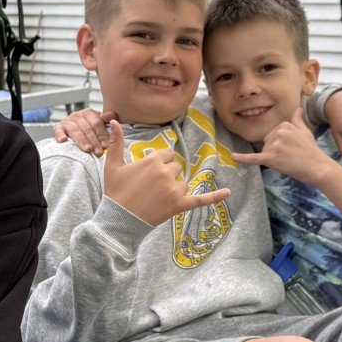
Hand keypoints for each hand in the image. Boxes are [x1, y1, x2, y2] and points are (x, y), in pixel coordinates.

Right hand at [52, 107, 114, 155]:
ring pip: (75, 130)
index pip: (97, 123)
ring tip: (88, 149)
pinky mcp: (58, 127)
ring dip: (82, 141)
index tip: (105, 145)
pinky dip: (60, 135)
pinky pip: (58, 130)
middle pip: (87, 128)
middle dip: (94, 141)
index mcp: (89, 113)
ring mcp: (67, 121)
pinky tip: (63, 140)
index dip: (102, 134)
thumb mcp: (100, 125)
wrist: (75, 135)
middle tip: (98, 152)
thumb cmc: (90, 132)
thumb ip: (108, 121)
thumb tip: (112, 118)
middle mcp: (78, 115)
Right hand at [101, 119, 231, 226]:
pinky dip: (214, 197)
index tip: (148, 173)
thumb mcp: (112, 165)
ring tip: (156, 198)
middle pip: (175, 167)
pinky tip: (228, 193)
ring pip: (182, 182)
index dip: (159, 162)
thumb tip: (113, 121)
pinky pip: (200, 199)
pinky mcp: (179, 205)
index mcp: (152, 161)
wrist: (118, 220)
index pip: (167, 154)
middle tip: (149, 187)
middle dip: (166, 175)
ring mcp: (173, 190)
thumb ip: (116, 142)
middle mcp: (165, 173)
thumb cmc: (115, 192)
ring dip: (174, 187)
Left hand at [232, 118, 333, 184]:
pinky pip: (254, 158)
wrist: (318, 167)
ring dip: (273, 158)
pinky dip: (243, 158)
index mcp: (284, 125)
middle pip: (267, 143)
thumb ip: (297, 120)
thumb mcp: (305, 131)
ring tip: (289, 160)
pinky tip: (233, 157)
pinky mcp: (271, 158)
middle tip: (291, 156)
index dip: (280, 144)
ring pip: (265, 152)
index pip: (272, 135)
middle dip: (275, 151)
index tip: (292, 148)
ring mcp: (274, 145)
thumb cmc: (311, 150)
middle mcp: (278, 132)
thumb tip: (298, 108)